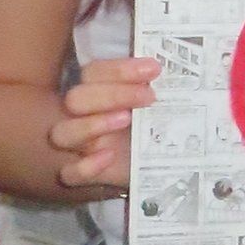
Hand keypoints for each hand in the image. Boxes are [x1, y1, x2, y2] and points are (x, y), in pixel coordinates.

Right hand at [47, 56, 157, 194]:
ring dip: (92, 124)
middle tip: (149, 97)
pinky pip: (70, 174)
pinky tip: (109, 157)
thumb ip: (166, 86)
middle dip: (112, 94)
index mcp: (102, 92)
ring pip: (63, 133)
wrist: (170, 164)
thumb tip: (182, 68)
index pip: (94, 73)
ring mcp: (83, 147)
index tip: (154, 69)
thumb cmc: (166, 126)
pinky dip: (85, 166)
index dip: (120, 69)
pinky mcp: (88, 177)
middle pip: (76, 98)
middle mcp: (86, 116)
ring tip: (126, 120)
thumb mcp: (168, 104)